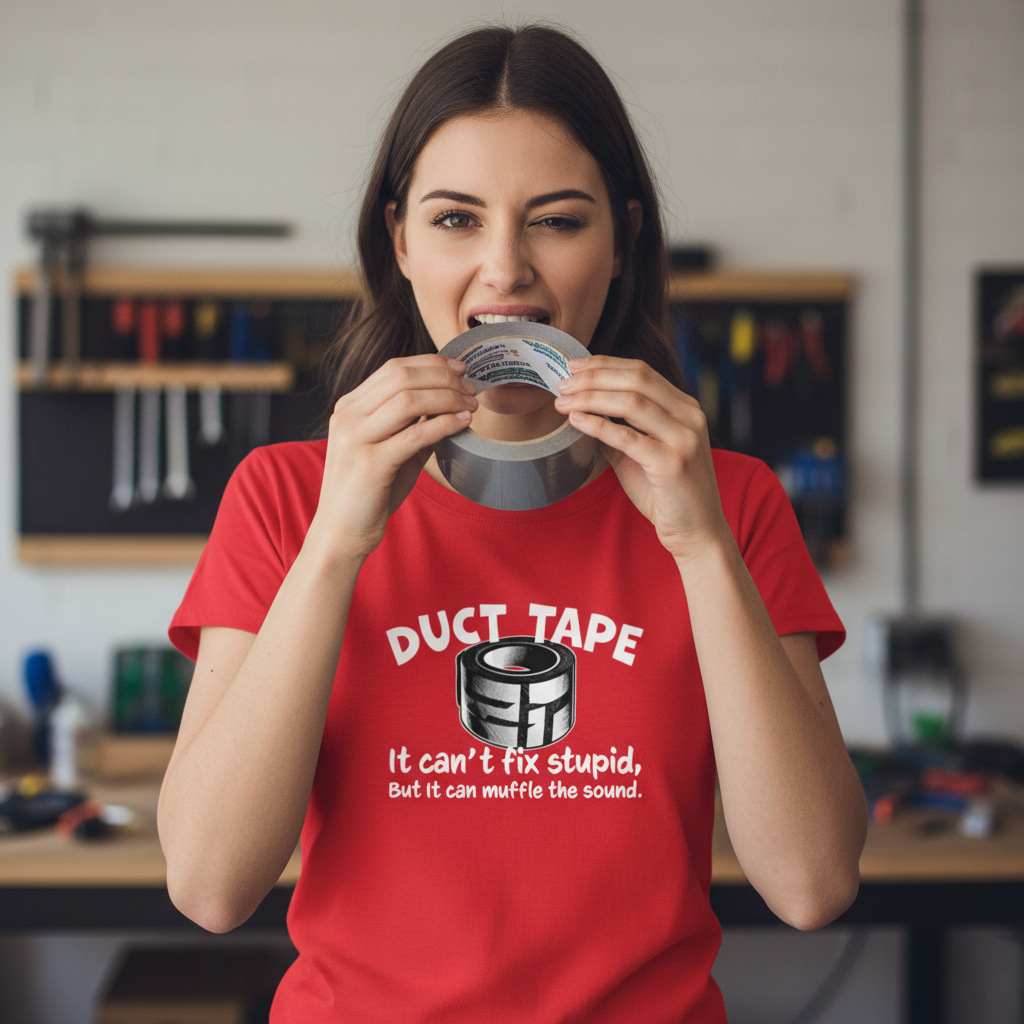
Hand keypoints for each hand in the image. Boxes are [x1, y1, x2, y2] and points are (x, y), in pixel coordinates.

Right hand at [309, 354, 477, 559]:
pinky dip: (444, 424)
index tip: (461, 369)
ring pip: (409, 399)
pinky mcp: (369, 464)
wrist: (341, 532)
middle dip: (443, 377)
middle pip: (401, 376)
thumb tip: (453, 405)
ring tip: (471, 405)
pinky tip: (463, 423)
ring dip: (447, 397)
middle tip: (472, 387)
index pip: (394, 368)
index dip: (432, 364)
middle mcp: (348, 416)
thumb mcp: (393, 450)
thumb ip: (415, 426)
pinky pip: (414, 434)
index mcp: (350, 407)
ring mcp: (356, 438)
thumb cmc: (370, 492)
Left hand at [554, 355, 729, 560]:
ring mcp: (684, 438)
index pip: (641, 371)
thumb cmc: (667, 495)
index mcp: (685, 408)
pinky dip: (598, 425)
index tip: (573, 366)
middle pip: (636, 379)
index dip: (604, 364)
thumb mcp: (640, 455)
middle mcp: (690, 417)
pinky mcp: (672, 463)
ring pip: (631, 402)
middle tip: (561, 383)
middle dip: (593, 377)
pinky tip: (576, 421)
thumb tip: (581, 412)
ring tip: (562, 401)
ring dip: (591, 397)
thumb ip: (618, 432)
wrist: (696, 533)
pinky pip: (628, 437)